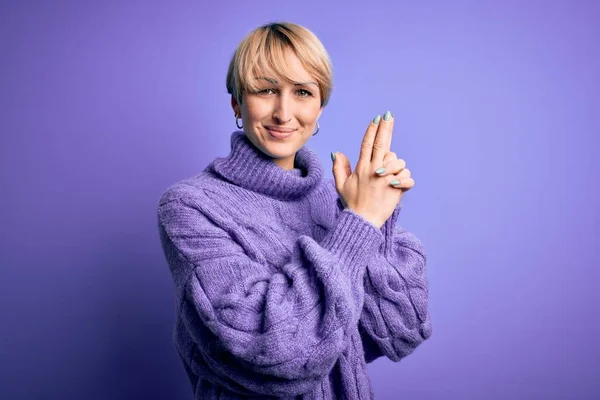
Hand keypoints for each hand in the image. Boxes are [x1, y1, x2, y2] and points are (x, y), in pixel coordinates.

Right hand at [332, 112, 413, 228]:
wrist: (363, 221)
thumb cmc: (352, 203)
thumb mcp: (341, 185)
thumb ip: (339, 167)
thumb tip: (337, 152)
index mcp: (362, 168)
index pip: (367, 144)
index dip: (372, 130)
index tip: (377, 118)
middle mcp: (374, 170)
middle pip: (381, 144)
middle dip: (385, 128)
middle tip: (389, 115)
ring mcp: (386, 179)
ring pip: (398, 161)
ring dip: (398, 165)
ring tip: (392, 177)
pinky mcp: (396, 189)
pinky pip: (407, 177)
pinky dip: (406, 181)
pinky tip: (400, 186)